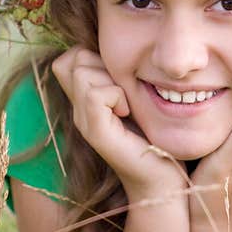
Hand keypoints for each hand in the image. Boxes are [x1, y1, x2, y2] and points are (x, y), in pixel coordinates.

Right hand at [51, 46, 187, 201]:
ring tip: (126, 103)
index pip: (69, 58)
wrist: (163, 180)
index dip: (92, 55)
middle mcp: (78, 111)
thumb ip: (121, 78)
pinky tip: (127, 112)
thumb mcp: (136, 98)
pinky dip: (116, 95)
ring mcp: (84, 122)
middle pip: (72, 59)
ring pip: (81, 71)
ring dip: (111, 80)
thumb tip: (120, 51)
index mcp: (85, 101)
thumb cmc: (156, 139)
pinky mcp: (95, 133)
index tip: (119, 77)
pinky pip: (95, 94)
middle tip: (124, 90)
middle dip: (102, 63)